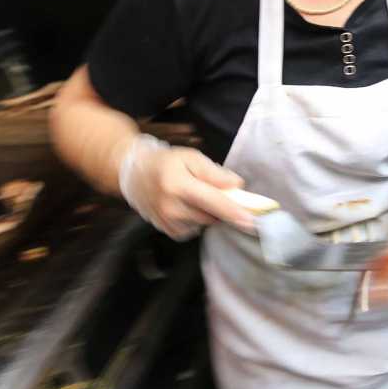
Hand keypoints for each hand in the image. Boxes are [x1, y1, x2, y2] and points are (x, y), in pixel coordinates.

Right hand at [117, 135, 254, 240]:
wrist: (134, 174)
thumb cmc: (167, 162)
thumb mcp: (190, 157)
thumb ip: (214, 172)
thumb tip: (237, 185)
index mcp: (178, 184)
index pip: (213, 201)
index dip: (235, 211)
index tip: (253, 221)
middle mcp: (171, 207)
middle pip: (211, 215)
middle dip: (222, 207)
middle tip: (214, 192)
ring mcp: (167, 222)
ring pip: (204, 224)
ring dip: (207, 213)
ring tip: (194, 196)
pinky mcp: (167, 231)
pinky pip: (193, 231)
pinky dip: (196, 220)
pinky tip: (187, 207)